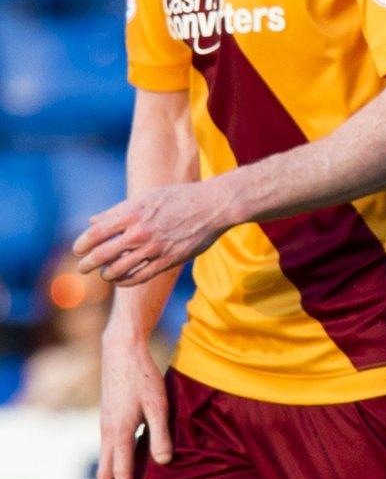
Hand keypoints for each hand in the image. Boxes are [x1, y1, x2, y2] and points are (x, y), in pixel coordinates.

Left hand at [74, 181, 231, 285]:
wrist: (214, 206)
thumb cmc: (180, 198)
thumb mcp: (147, 197)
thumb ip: (117, 211)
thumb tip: (92, 221)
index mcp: (132, 213)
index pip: (95, 234)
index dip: (81, 244)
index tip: (78, 250)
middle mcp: (140, 232)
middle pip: (102, 254)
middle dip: (87, 264)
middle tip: (82, 268)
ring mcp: (154, 248)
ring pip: (117, 270)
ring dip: (106, 274)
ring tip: (104, 274)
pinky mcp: (167, 261)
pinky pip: (138, 277)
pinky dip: (124, 281)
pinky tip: (121, 280)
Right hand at [97, 332, 170, 478]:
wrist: (121, 352)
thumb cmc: (144, 377)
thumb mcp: (159, 404)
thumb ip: (161, 434)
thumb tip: (163, 462)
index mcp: (120, 433)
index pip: (123, 473)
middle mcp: (108, 434)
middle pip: (105, 475)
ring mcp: (105, 427)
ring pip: (104, 464)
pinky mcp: (108, 420)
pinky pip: (107, 452)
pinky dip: (109, 468)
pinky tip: (116, 472)